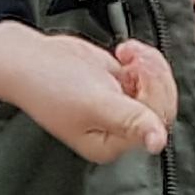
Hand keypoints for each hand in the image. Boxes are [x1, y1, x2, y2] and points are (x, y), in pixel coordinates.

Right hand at [0, 22, 173, 162]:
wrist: (32, 58)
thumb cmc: (52, 84)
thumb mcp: (95, 103)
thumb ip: (129, 121)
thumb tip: (157, 143)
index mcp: (109, 144)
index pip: (155, 123)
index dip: (154, 93)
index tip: (137, 72)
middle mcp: (117, 129)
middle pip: (161, 104)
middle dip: (153, 75)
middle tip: (133, 60)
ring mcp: (121, 106)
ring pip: (159, 86)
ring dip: (148, 63)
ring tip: (126, 53)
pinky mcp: (121, 85)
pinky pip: (150, 72)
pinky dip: (142, 57)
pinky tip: (124, 51)